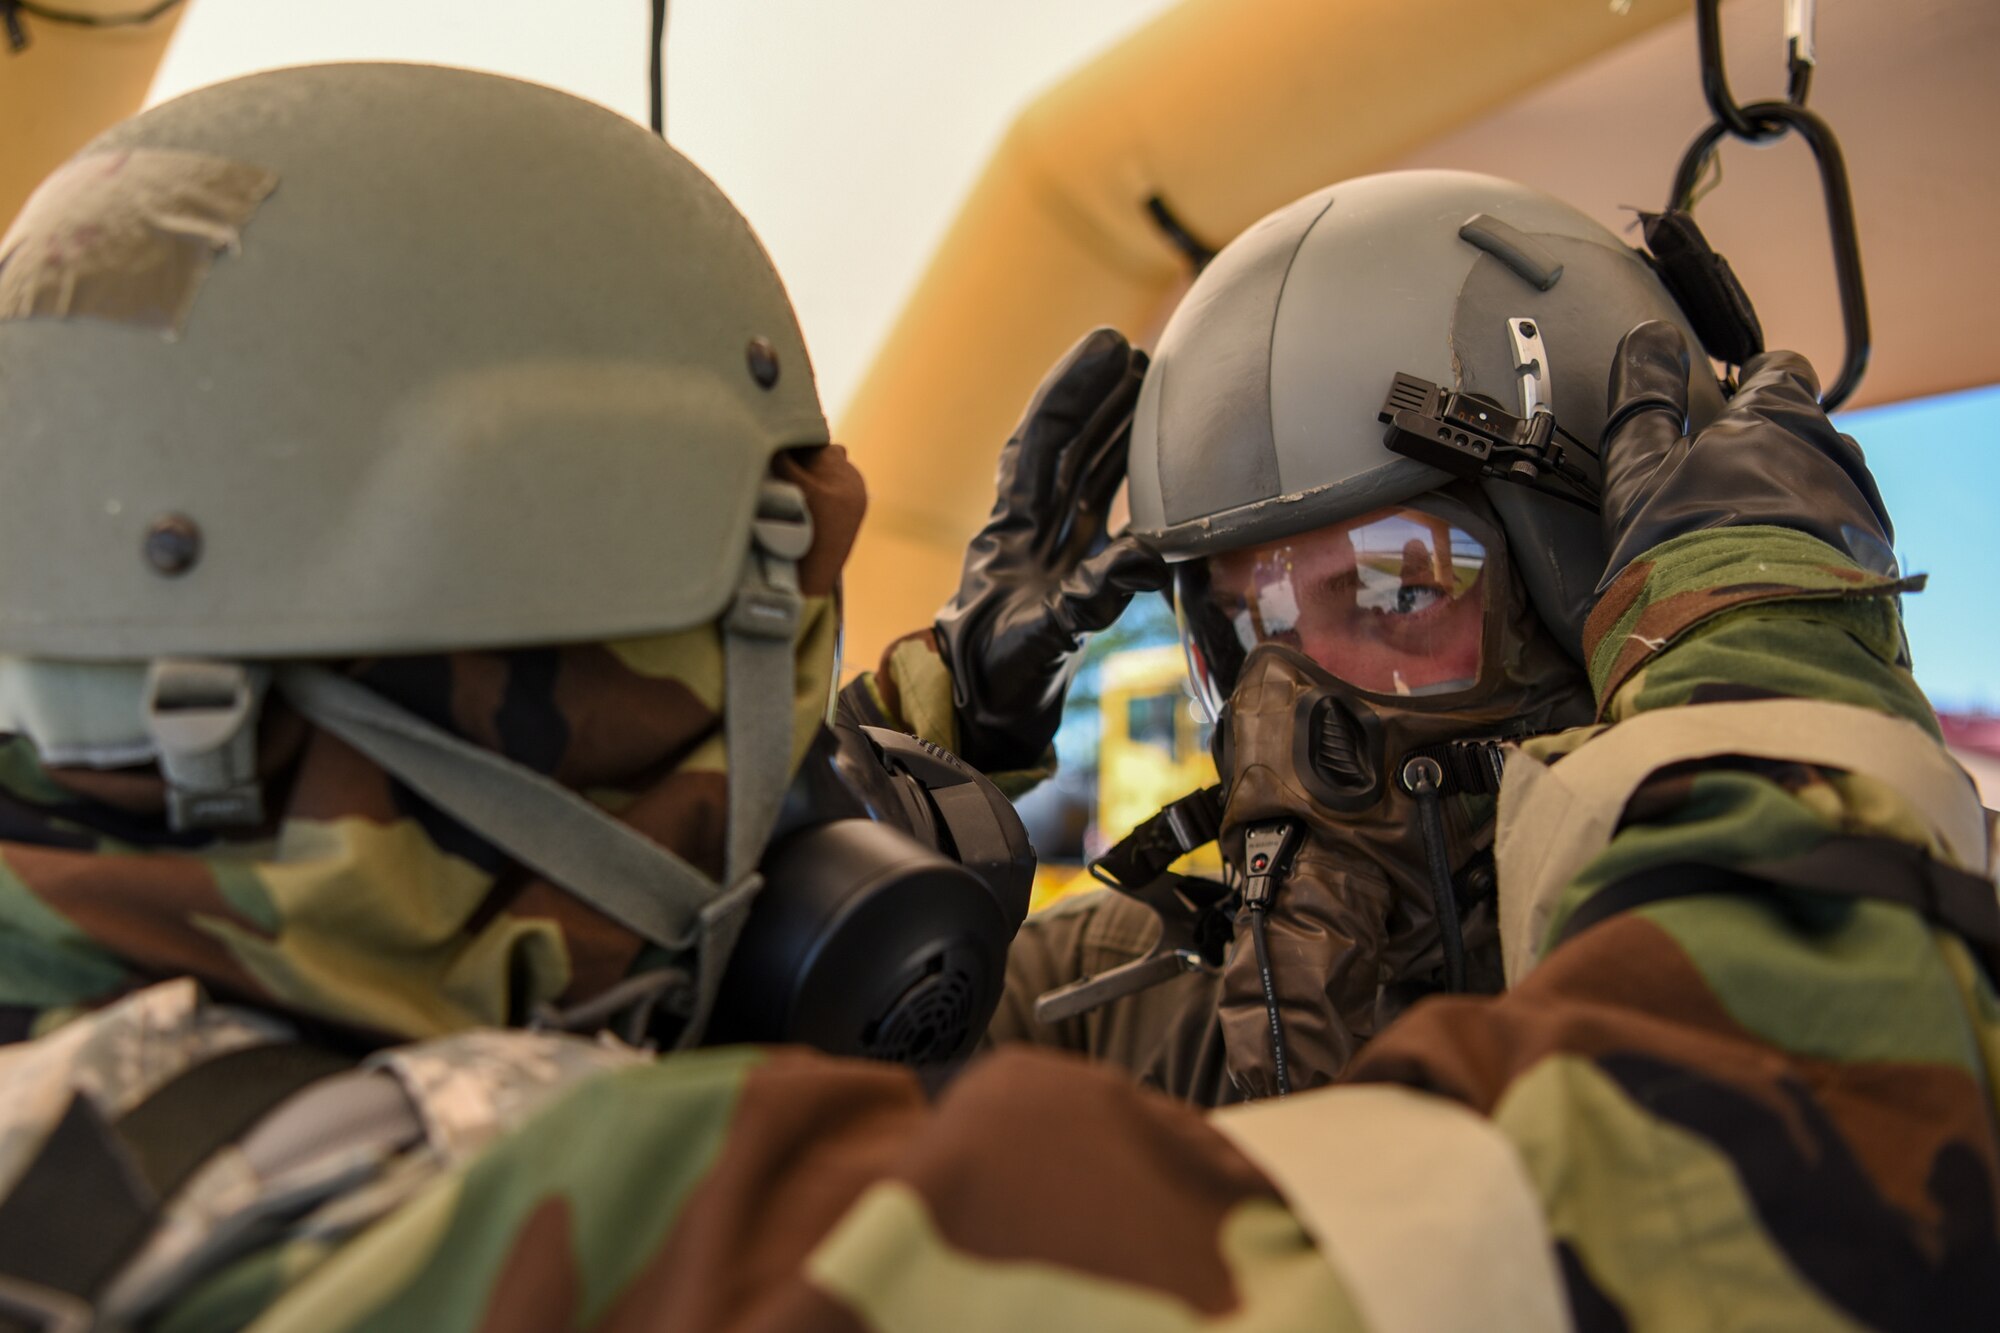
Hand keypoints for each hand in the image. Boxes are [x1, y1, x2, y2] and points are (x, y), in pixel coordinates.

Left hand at [934, 329, 1168, 772]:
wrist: (981, 716)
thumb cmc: (998, 677)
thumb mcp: (1041, 635)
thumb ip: (1090, 594)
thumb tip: (1147, 552)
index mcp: (1010, 530)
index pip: (1043, 441)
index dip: (1072, 391)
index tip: (1109, 346)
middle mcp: (1028, 529)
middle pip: (1066, 446)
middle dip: (1099, 399)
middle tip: (1141, 356)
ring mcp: (1048, 550)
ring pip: (1083, 475)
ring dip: (1114, 434)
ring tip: (1152, 392)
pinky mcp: (1070, 577)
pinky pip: (1100, 518)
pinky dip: (1125, 490)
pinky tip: (1154, 473)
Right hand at [1598, 321, 1895, 587]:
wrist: (1750, 640)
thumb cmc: (1686, 550)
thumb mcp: (1640, 472)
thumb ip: (1645, 401)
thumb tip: (1649, 337)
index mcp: (1778, 417)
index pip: (1783, 370)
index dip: (1758, 378)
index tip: (1736, 394)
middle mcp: (1831, 452)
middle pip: (1806, 429)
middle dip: (1773, 443)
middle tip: (1726, 478)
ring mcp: (1856, 507)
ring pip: (1826, 481)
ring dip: (1794, 494)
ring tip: (1747, 533)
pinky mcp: (1867, 559)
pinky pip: (1839, 531)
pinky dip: (1809, 538)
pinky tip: (1772, 566)